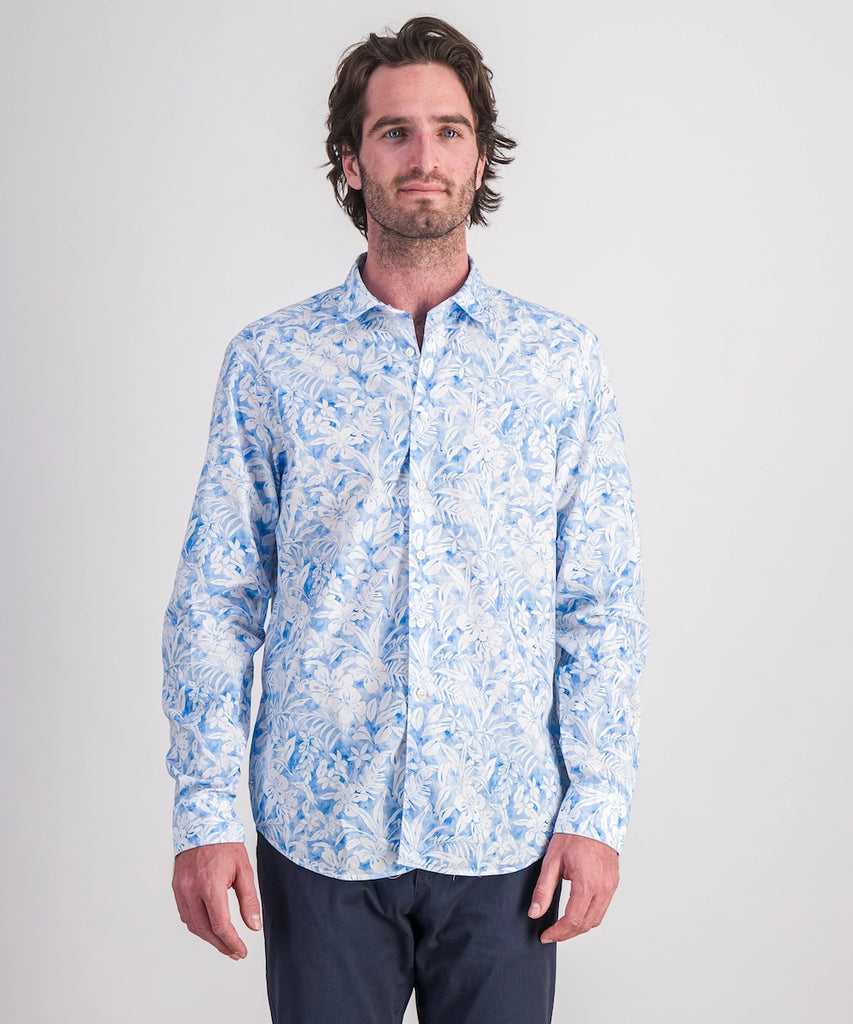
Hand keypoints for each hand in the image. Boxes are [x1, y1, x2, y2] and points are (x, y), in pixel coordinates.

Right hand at [172, 842, 261, 958]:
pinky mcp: (176, 886)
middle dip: (221, 945)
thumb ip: (249, 900)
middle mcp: (192, 890)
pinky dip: (197, 925)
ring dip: (208, 937)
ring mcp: (181, 889)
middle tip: (235, 952)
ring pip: (192, 925)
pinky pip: (185, 914)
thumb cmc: (225, 844)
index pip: (220, 925)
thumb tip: (254, 926)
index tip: (241, 952)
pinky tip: (209, 926)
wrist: (202, 823)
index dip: (232, 942)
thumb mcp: (244, 869)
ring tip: (224, 942)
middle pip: (205, 930)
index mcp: (210, 886)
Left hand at [528, 833, 618, 942]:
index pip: (573, 920)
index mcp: (587, 883)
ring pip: (597, 919)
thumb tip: (534, 912)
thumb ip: (542, 890)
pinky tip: (576, 913)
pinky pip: (603, 908)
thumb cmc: (572, 834)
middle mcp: (603, 888)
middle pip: (586, 924)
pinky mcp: (614, 882)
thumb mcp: (552, 861)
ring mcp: (611, 886)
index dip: (558, 932)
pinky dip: (589, 916)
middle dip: (567, 933)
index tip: (545, 935)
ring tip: (562, 927)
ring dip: (579, 927)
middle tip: (551, 934)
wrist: (594, 817)